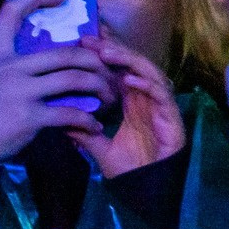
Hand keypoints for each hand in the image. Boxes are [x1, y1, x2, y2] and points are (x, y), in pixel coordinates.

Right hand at [0, 0, 117, 184]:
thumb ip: (14, 66)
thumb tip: (56, 59)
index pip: (13, 12)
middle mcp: (7, 67)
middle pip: (66, 52)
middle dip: (96, 61)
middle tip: (109, 72)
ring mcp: (17, 91)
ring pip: (74, 78)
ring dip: (100, 88)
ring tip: (109, 97)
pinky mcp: (27, 117)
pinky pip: (70, 113)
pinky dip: (88, 120)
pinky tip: (94, 126)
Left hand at [75, 38, 188, 179]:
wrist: (149, 188)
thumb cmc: (130, 168)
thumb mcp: (99, 147)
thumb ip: (82, 133)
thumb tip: (57, 120)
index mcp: (131, 101)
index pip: (118, 69)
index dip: (105, 54)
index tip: (83, 41)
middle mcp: (145, 97)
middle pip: (132, 65)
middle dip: (114, 49)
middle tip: (91, 39)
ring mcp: (159, 104)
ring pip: (147, 73)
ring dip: (129, 61)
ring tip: (108, 53)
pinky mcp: (171, 115)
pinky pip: (160, 94)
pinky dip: (146, 85)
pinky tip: (130, 80)